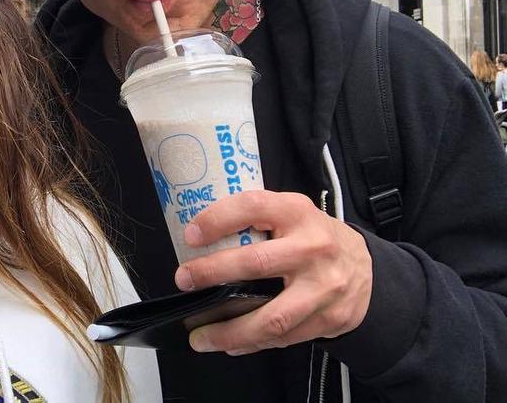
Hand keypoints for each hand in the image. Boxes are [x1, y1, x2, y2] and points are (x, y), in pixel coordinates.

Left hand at [172, 190, 372, 354]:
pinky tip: (231, 344)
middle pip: (256, 263)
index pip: (253, 207)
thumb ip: (256, 219)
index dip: (217, 219)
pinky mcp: (329, 319)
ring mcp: (323, 287)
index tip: (190, 236)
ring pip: (271, 316)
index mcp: (297, 213)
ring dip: (229, 331)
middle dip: (212, 274)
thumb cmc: (314, 237)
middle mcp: (312, 248)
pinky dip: (252, 343)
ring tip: (200, 336)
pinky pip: (284, 337)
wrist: (367, 268)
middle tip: (184, 280)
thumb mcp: (291, 213)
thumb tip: (200, 235)